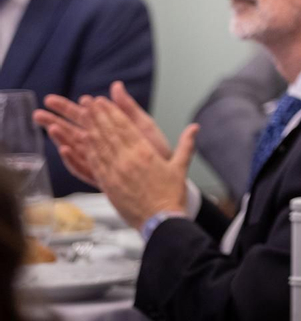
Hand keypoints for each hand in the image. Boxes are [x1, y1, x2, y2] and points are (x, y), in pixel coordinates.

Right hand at [36, 81, 172, 189]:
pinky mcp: (105, 177)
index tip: (52, 100)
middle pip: (73, 132)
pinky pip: (85, 169)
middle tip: (37, 113)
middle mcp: (102, 148)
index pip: (84, 117)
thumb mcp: (143, 124)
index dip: (68, 108)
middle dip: (55, 122)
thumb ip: (127, 107)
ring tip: (51, 128)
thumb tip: (116, 85)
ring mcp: (102, 162)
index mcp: (110, 132)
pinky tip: (65, 150)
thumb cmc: (156, 150)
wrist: (170, 176)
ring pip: (76, 150)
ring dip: (62, 138)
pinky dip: (74, 160)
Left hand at [78, 94, 196, 227]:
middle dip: (98, 116)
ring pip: (99, 146)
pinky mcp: (107, 186)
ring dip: (90, 129)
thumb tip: (195, 127)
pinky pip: (95, 164)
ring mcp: (115, 174)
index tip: (103, 101)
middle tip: (88, 102)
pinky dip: (88, 150)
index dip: (113, 113)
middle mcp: (127, 161)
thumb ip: (186, 144)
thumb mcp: (181, 167)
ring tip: (82, 116)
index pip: (125, 128)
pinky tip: (82, 141)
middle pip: (109, 133)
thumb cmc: (171, 195)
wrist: (160, 221)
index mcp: (145, 154)